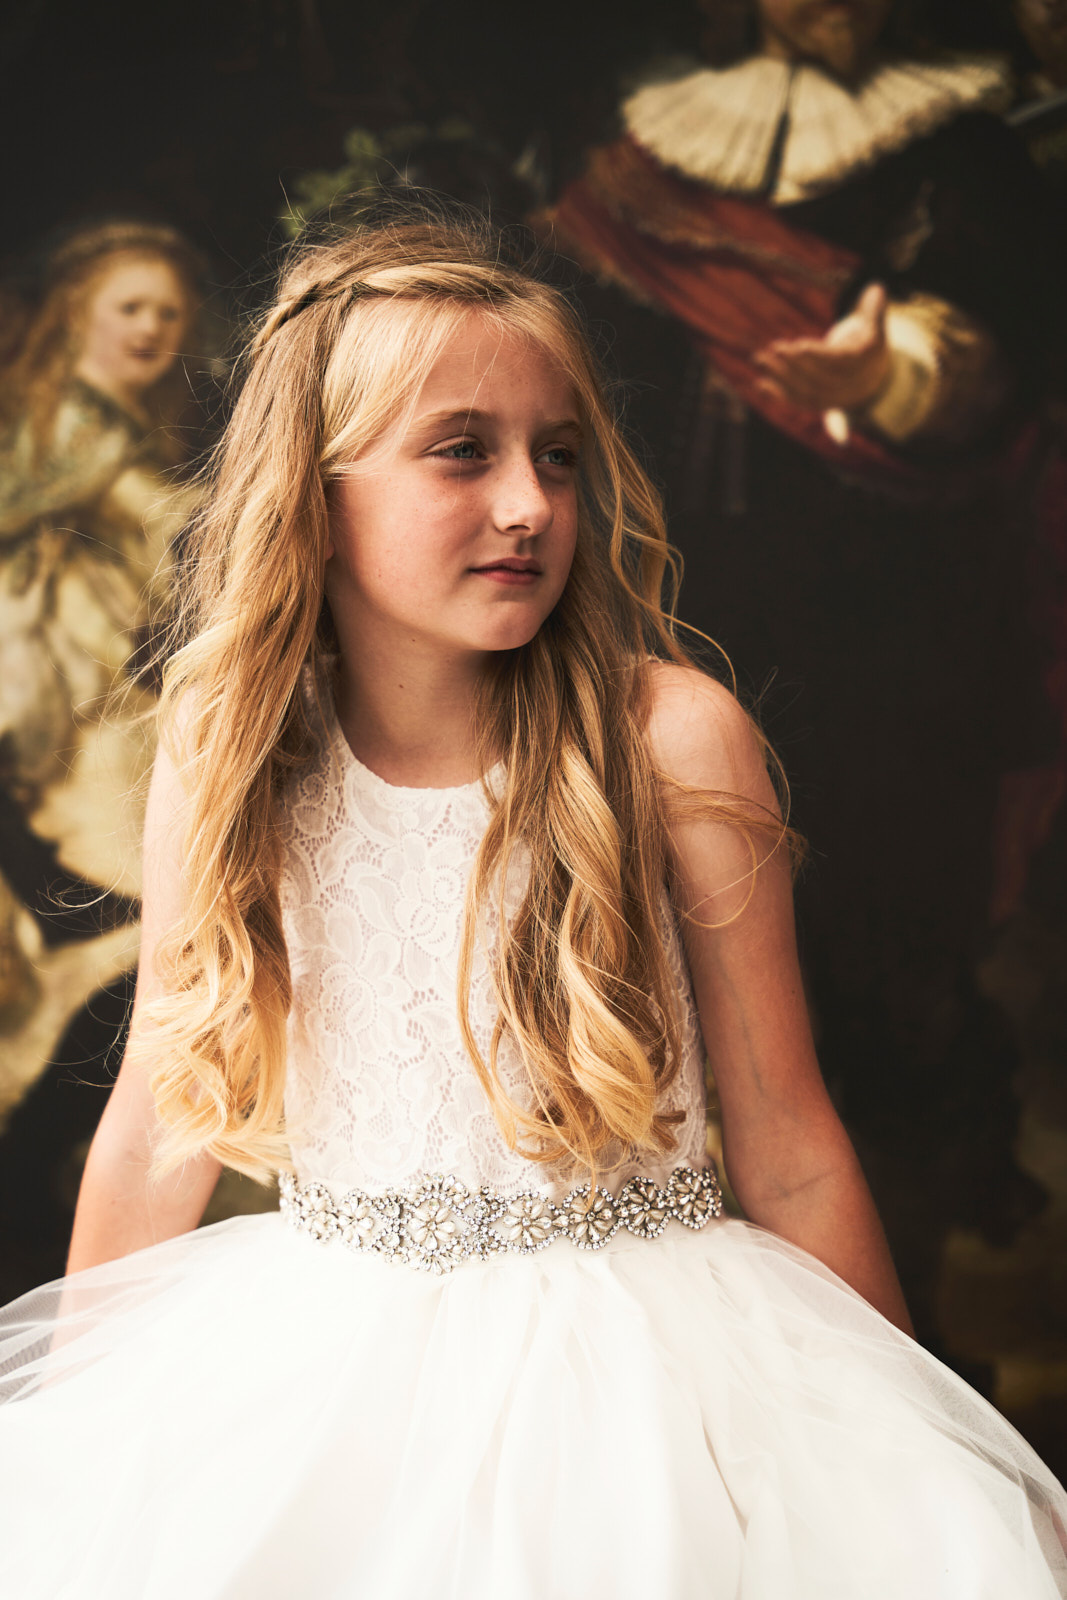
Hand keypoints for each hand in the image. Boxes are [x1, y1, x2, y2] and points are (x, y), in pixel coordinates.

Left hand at [755, 283, 890, 412]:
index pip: (838, 360)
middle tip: (773, 348)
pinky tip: (759, 384)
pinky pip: (797, 401)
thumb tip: (876, 288)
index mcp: (861, 362)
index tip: (798, 345)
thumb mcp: (874, 327)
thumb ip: (873, 310)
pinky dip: (778, 394)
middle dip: (793, 363)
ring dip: (780, 376)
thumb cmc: (867, 346)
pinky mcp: (818, 404)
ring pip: (805, 390)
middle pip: (818, 377)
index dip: (817, 355)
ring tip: (759, 359)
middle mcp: (848, 384)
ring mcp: (833, 397)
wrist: (871, 380)